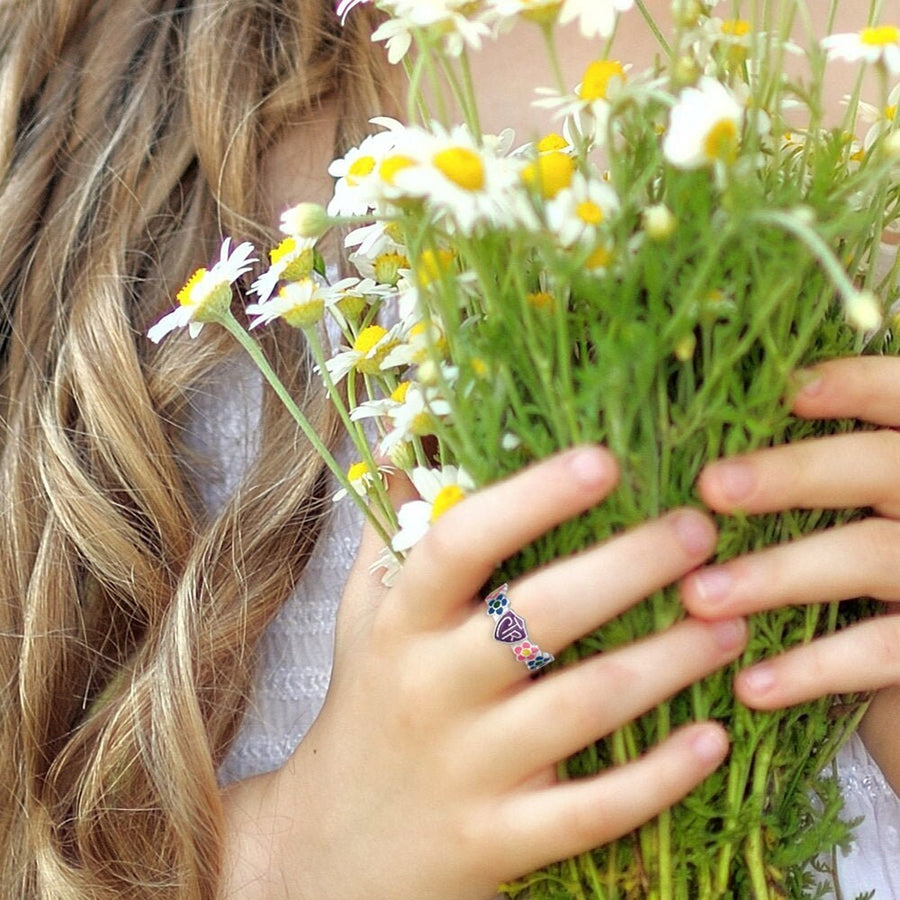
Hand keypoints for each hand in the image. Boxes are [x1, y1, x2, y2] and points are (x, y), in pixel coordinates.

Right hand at [222, 446, 745, 898]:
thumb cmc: (366, 705)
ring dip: (669, 659)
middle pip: (537, 615)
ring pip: (583, 705)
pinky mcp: (501, 837)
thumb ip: (390, 530)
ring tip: (731, 619)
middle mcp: (430, 687)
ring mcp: (468, 767)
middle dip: (628, 566)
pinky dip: (661, 775)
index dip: (531, 497)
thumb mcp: (362, 614)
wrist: (336, 844)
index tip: (604, 460)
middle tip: (698, 530)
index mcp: (401, 622)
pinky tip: (713, 734)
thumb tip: (406, 440)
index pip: (460, 543)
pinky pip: (594, 809)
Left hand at [681, 356, 899, 790]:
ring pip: (871, 556)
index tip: (788, 391)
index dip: (855, 385)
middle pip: (878, 468)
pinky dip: (813, 669)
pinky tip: (749, 685)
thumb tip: (691, 449)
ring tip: (698, 597)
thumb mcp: (845, 504)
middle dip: (793, 474)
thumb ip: (804, 474)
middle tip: (712, 487)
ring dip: (777, 575)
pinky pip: (884, 653)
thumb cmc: (850, 563)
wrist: (896, 659)